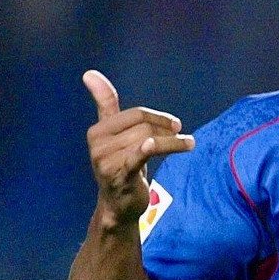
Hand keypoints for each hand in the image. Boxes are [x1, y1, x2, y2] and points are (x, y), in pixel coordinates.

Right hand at [82, 69, 193, 228]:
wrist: (118, 206)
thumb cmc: (120, 166)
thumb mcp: (114, 135)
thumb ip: (105, 105)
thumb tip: (90, 73)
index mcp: (97, 131)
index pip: (136, 114)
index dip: (158, 117)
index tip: (175, 125)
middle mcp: (97, 144)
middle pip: (143, 126)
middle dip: (167, 131)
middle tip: (183, 139)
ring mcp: (106, 160)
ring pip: (148, 139)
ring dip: (174, 142)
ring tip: (188, 145)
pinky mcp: (119, 175)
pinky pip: (139, 154)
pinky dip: (153, 147)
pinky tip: (164, 145)